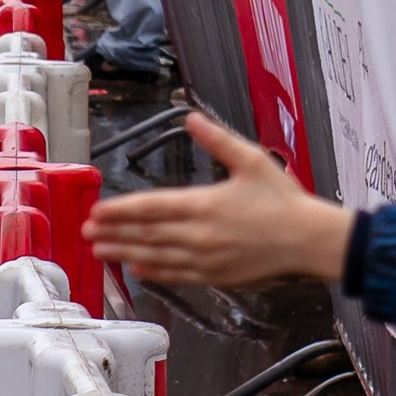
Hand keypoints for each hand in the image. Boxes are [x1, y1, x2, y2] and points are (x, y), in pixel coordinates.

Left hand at [85, 114, 351, 286]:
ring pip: (156, 257)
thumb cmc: (283, 200)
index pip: (151, 207)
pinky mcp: (216, 277)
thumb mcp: (251, 160)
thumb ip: (217, 139)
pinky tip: (137, 270)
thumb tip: (191, 118)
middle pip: (146, 234)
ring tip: (101, 251)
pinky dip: (154, 272)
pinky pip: (177, 276)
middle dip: (114, 232)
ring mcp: (206, 259)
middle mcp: (200, 235)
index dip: (120, 210)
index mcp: (204, 204)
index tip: (97, 211)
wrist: (309, 240)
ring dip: (126, 253)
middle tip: (87, 231)